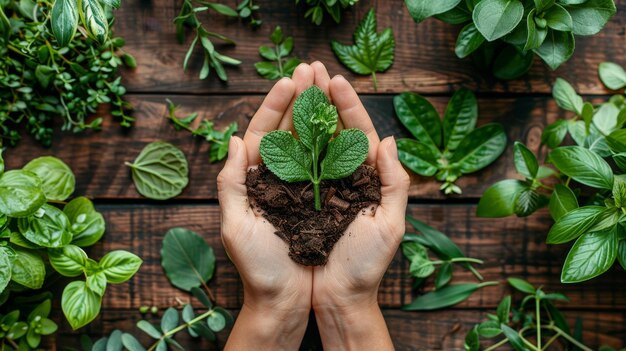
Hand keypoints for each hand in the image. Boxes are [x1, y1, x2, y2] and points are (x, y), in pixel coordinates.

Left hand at [218, 64, 318, 349]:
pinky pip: (333, 167)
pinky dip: (338, 144)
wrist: (288, 301)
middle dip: (301, 99)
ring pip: (313, 143)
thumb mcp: (237, 227)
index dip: (276, 106)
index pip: (264, 134)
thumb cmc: (259, 269)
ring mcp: (305, 189)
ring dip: (320, 114)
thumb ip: (231, 184)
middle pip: (290, 131)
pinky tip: (346, 123)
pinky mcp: (326, 202)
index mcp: (257, 181)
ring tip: (329, 83)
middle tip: (313, 68)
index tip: (290, 80)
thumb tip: (234, 139)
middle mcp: (282, 180)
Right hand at [309, 62, 409, 349]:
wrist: (335, 299)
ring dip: (299, 113)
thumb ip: (395, 182)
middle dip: (320, 99)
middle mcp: (338, 178)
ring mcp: (314, 187)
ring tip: (292, 83)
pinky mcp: (292, 200)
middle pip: (329, 131)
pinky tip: (275, 123)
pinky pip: (286, 167)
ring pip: (306, 143)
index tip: (334, 79)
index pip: (357, 133)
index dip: (347, 106)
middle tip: (310, 68)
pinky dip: (281, 144)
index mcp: (364, 179)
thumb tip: (389, 140)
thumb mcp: (390, 225)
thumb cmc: (365, 266)